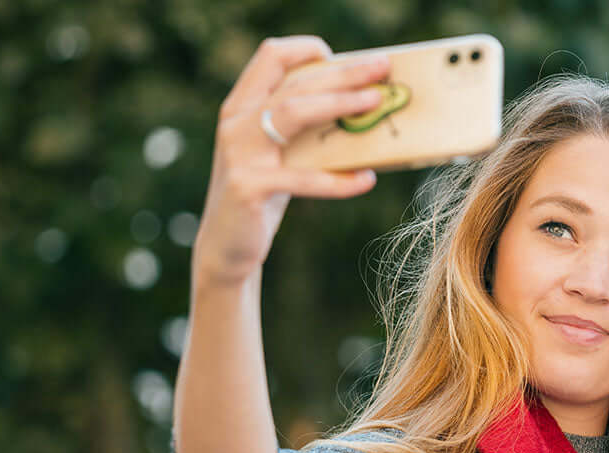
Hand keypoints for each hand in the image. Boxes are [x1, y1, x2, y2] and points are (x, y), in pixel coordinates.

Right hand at [193, 35, 391, 287]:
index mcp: (241, 106)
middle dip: (344, 72)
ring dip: (341, 104)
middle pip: (296, 82)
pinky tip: (367, 180)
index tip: (344, 58)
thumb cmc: (263, 194)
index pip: (271, 56)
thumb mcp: (279, 154)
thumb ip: (303, 129)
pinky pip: (302, 178)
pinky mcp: (247, 187)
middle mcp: (236, 122)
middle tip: (382, 68)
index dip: (307, 49)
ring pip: (294, 112)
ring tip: (377, 104)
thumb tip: (363, 108)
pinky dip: (337, 180)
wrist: (226, 247)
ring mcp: (239, 153)